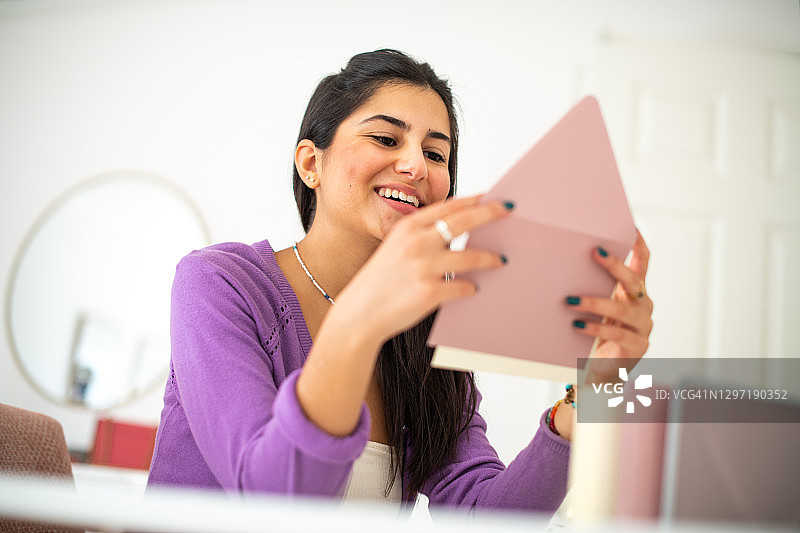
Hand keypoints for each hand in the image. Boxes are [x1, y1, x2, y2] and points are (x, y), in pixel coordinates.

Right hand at [334, 195, 511, 344]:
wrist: (360, 313)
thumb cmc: (380, 282)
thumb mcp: (395, 248)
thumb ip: (422, 236)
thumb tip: (458, 229)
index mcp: (408, 228)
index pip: (449, 206)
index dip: (474, 200)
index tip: (492, 196)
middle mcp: (416, 243)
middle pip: (464, 221)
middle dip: (491, 213)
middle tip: (509, 210)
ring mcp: (423, 267)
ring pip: (471, 257)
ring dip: (490, 258)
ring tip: (501, 260)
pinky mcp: (430, 292)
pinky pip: (463, 287)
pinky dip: (471, 287)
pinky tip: (475, 288)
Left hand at [567, 229, 652, 382]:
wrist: (601, 370)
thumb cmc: (594, 332)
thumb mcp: (593, 306)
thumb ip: (586, 285)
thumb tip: (558, 261)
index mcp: (633, 290)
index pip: (642, 260)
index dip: (638, 242)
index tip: (629, 225)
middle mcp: (642, 304)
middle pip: (633, 279)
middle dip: (614, 264)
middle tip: (595, 251)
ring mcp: (643, 325)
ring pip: (623, 309)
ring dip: (596, 302)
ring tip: (571, 300)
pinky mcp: (638, 346)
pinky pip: (618, 334)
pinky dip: (596, 328)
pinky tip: (578, 325)